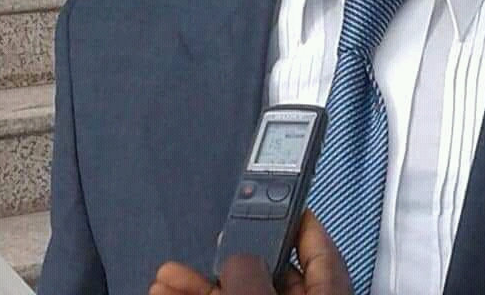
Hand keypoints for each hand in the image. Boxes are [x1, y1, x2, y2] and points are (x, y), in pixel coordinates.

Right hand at [149, 210, 351, 294]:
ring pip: (235, 294)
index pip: (320, 248)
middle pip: (264, 274)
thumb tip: (239, 257)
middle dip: (224, 260)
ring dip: (197, 285)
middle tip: (202, 247)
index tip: (284, 198)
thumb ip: (253, 278)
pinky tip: (165, 293)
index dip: (300, 219)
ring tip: (164, 279)